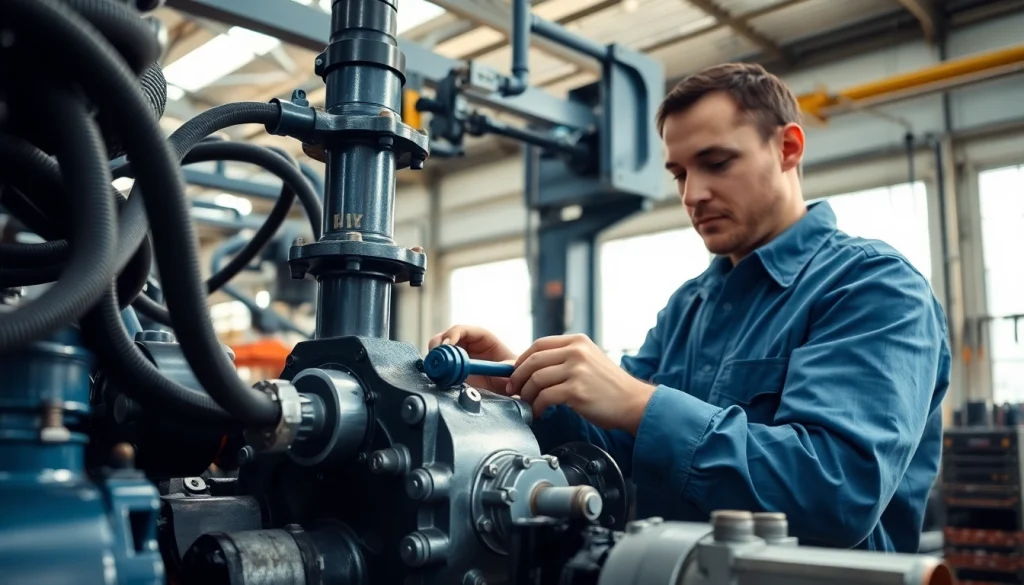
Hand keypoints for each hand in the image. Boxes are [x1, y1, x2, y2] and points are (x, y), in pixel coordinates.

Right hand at [428, 325, 517, 393]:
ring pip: (439, 349)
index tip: (447, 346)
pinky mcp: (454, 368)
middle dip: (438, 345)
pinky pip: (440, 365)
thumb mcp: (510, 368)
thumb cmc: (514, 373)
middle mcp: (467, 343)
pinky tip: (439, 376)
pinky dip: (436, 369)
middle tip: (436, 358)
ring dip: (435, 357)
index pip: (461, 329)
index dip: (452, 335)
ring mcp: (458, 355)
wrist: (512, 386)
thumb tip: (486, 370)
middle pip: (445, 337)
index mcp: (481, 336)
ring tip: (437, 368)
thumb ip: (499, 367)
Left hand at [505, 334, 655, 433]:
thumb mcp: (589, 360)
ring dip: (527, 394)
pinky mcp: (576, 391)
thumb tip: (531, 366)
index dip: (522, 359)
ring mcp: (576, 370)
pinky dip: (537, 406)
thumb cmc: (609, 386)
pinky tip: (540, 412)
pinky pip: (545, 397)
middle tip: (514, 390)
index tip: (516, 373)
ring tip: (528, 403)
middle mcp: (576, 352)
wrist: (633, 402)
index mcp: (577, 341)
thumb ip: (564, 358)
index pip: (539, 345)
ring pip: (536, 379)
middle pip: (533, 361)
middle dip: (518, 377)